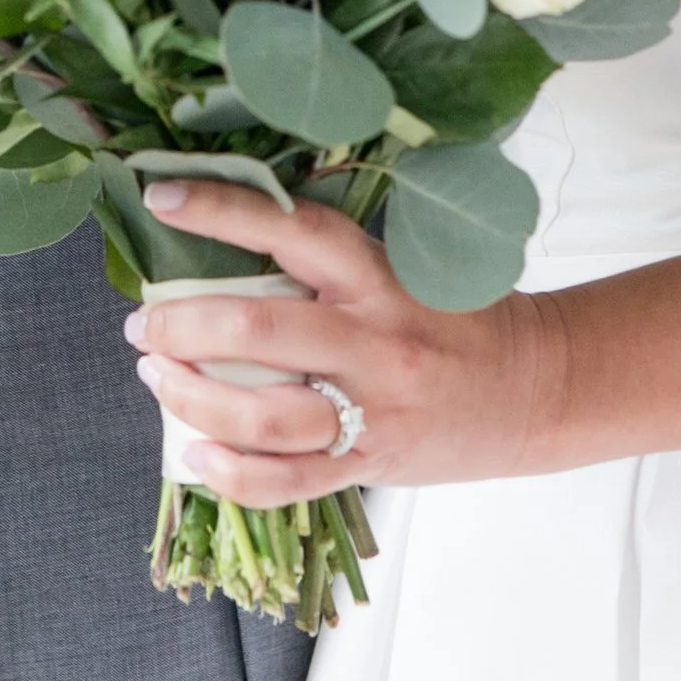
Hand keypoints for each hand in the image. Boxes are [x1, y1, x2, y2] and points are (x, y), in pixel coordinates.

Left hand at [126, 179, 562, 503]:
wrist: (537, 389)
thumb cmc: (461, 320)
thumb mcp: (407, 269)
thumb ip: (333, 263)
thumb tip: (232, 245)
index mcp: (382, 277)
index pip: (291, 230)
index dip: (222, 210)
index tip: (161, 199)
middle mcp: (375, 342)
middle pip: (259, 329)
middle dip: (182, 325)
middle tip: (143, 324)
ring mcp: (373, 410)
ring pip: (263, 413)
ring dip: (192, 397)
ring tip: (157, 379)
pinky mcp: (370, 466)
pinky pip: (287, 481)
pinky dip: (231, 473)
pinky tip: (196, 453)